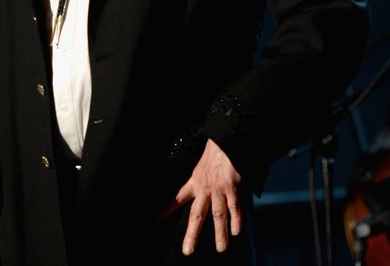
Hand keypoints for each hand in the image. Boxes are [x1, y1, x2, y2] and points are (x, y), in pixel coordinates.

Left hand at [167, 138, 242, 254]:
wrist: (227, 139)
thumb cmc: (217, 150)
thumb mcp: (202, 164)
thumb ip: (201, 178)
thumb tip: (203, 187)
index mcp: (195, 181)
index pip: (177, 198)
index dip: (166, 211)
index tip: (154, 222)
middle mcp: (205, 188)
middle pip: (196, 214)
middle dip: (192, 234)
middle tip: (188, 251)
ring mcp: (219, 189)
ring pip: (218, 215)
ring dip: (219, 233)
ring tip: (221, 249)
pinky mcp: (233, 187)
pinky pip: (234, 207)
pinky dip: (236, 219)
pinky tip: (236, 232)